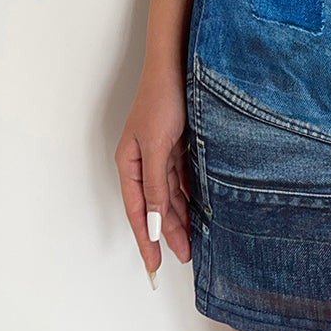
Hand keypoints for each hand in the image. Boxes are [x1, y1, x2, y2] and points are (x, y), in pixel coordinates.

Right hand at [115, 61, 191, 288]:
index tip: (153, 266)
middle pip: (156, 206)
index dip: (145, 240)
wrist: (179, 65)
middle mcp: (144, 162)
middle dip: (168, 233)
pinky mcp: (178, 146)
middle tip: (185, 257)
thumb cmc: (162, 99)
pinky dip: (190, 197)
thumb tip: (154, 221)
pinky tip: (200, 211)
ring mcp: (161, 154)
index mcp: (130, 163)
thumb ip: (155, 185)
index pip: (138, 211)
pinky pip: (183, 180)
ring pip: (171, 195)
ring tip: (194, 241)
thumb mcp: (156, 146)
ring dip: (180, 218)